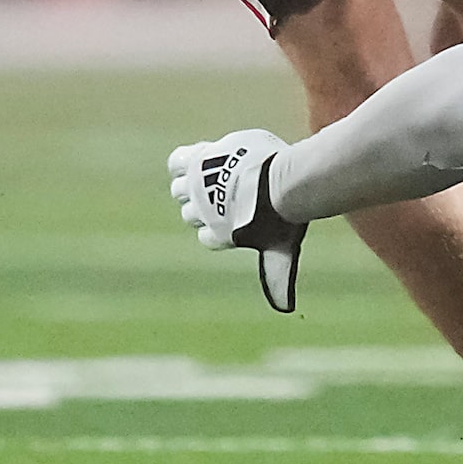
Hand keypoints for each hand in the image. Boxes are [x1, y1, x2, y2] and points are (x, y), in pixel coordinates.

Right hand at [166, 128, 307, 313]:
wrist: (281, 185)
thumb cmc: (285, 216)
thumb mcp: (282, 250)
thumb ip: (278, 277)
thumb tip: (286, 308)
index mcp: (219, 236)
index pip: (208, 236)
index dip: (222, 225)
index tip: (240, 214)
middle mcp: (201, 215)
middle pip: (192, 210)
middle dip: (207, 201)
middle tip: (231, 188)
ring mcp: (196, 190)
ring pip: (182, 188)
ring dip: (195, 181)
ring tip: (218, 171)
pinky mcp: (195, 163)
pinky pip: (176, 162)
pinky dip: (184, 161)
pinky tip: (200, 155)